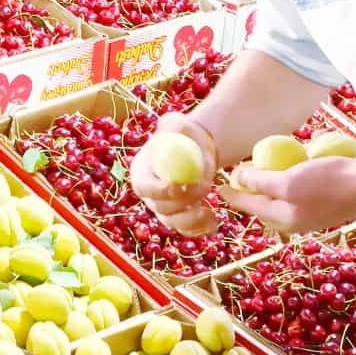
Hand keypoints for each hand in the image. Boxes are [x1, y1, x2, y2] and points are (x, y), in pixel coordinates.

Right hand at [130, 112, 219, 236]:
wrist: (199, 152)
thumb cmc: (185, 136)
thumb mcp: (177, 124)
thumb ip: (171, 124)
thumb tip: (169, 128)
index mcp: (141, 172)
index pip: (143, 187)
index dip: (157, 190)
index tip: (177, 186)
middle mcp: (149, 194)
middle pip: (159, 207)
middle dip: (182, 202)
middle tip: (204, 187)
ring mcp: (163, 208)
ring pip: (173, 222)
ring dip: (191, 220)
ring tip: (209, 211)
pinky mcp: (180, 218)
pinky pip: (187, 230)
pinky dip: (200, 229)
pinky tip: (214, 223)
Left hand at [218, 155, 355, 234]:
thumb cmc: (328, 182)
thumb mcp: (288, 181)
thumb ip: (261, 182)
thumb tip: (238, 178)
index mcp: (284, 219)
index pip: (250, 207)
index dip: (234, 195)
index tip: (219, 187)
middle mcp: (297, 221)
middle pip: (265, 206)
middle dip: (252, 194)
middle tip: (240, 177)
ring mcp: (313, 215)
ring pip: (283, 201)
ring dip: (272, 188)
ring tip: (263, 172)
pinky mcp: (326, 204)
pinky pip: (300, 194)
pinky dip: (291, 183)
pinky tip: (294, 168)